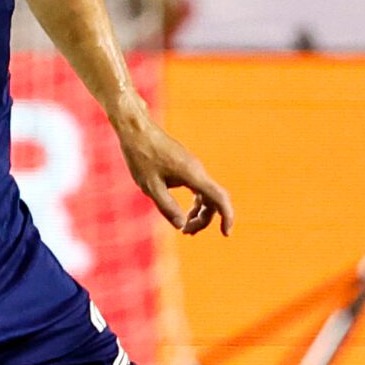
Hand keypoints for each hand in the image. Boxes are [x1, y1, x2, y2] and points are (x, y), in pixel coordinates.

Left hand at [120, 123, 234, 236]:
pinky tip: (183, 212)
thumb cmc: (141, 156)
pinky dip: (195, 203)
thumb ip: (167, 207)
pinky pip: (199, 189)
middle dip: (204, 220)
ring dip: (199, 213)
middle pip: (213, 201)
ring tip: (185, 228)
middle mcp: (198, 171)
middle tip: (186, 232)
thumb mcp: (150, 186)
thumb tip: (180, 225)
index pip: (219, 198)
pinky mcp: (187, 167)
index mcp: (192, 175)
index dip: (227, 217)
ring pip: (206, 195)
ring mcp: (193, 168)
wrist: (137, 130)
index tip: (225, 234)